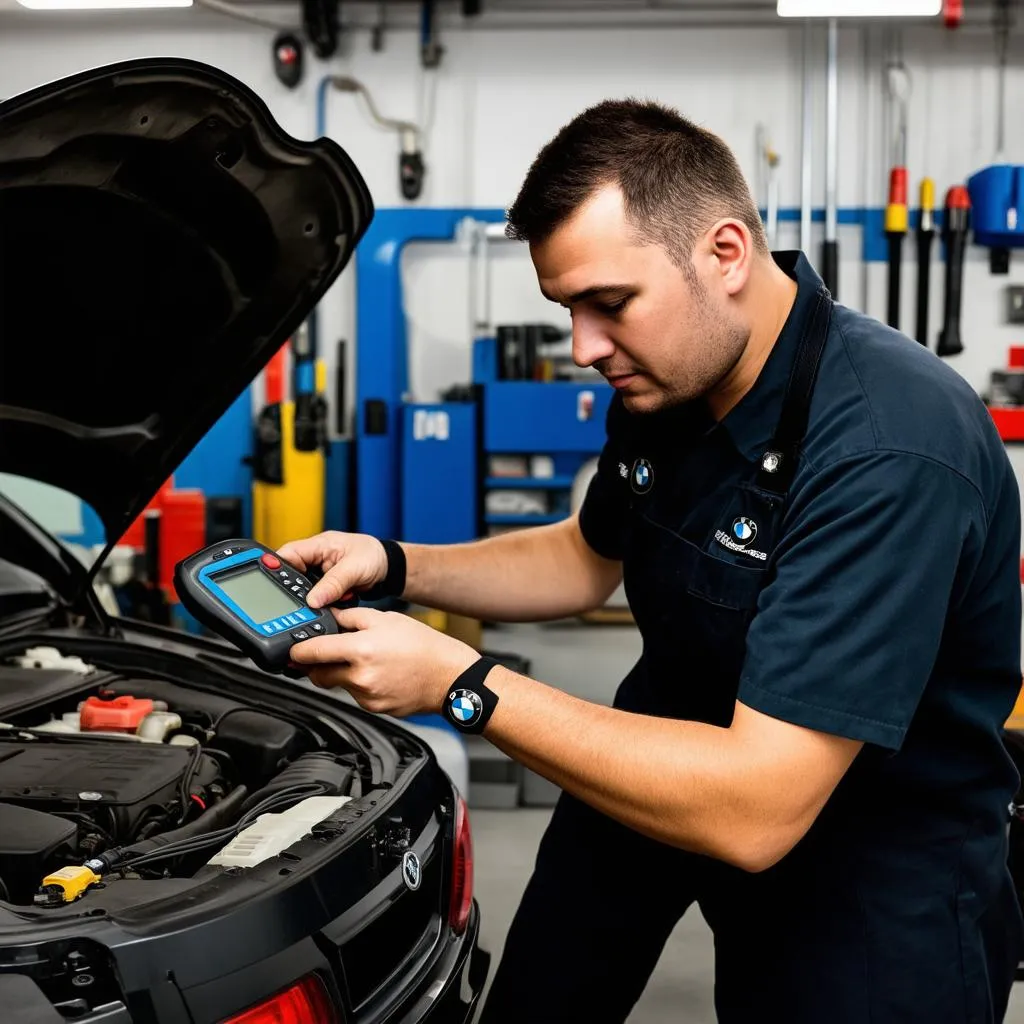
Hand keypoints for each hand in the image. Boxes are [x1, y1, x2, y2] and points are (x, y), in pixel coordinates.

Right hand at [277, 531, 389, 608]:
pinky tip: (337, 603)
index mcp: (318, 545)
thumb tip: (313, 600)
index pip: (288, 554)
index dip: (275, 568)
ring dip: (312, 599)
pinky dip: (323, 604)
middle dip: (295, 590)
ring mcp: (319, 574)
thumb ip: (334, 583)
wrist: (389, 568)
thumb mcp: (354, 568)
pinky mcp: (326, 587)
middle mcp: (315, 559)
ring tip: (332, 599)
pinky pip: (316, 598)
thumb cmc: (373, 556)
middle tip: (307, 601)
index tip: (273, 584)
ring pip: (302, 590)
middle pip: (291, 575)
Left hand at [288, 607, 478, 717]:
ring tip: (365, 660)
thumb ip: (351, 618)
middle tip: (321, 655)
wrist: (449, 677)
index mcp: (361, 649)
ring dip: (341, 673)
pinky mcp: (374, 708)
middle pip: (318, 674)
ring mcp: (366, 696)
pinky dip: (360, 684)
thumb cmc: (424, 646)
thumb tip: (328, 616)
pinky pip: (356, 695)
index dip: (296, 651)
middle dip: (315, 665)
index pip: (312, 653)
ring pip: (338, 685)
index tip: (290, 650)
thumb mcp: (386, 619)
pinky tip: (379, 674)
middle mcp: (360, 676)